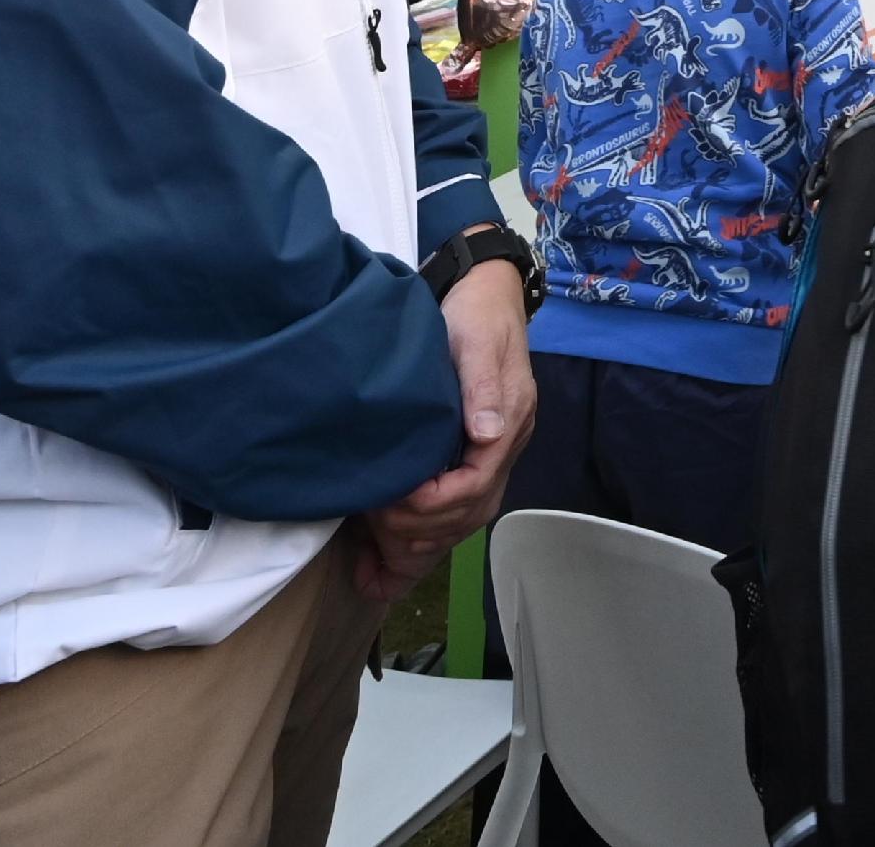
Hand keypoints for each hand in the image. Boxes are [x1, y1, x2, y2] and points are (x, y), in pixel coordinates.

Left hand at [348, 256, 536, 602]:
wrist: (481, 295)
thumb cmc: (477, 316)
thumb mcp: (478, 342)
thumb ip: (482, 387)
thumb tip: (486, 433)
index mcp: (506, 427)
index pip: (473, 487)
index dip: (431, 505)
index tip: (390, 504)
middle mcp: (497, 451)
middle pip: (462, 517)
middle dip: (416, 538)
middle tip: (369, 538)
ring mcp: (482, 459)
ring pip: (454, 526)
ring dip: (414, 554)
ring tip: (371, 578)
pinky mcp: (462, 460)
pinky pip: (444, 515)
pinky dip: (415, 547)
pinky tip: (382, 565)